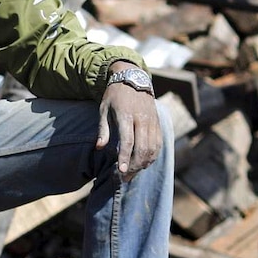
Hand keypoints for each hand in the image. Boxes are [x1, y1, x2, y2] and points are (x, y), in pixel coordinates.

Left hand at [96, 64, 161, 178]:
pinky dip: (153, 156)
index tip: (121, 171)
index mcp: (126, 115)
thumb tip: (99, 148)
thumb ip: (102, 129)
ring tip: (132, 172)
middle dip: (134, 166)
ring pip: (153, 148)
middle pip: (142, 148)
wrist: (133, 79)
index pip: (128, 141)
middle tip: (124, 177)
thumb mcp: (103, 108)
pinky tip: (144, 163)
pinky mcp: (158, 123)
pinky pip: (158, 144)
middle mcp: (141, 119)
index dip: (125, 157)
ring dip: (144, 164)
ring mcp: (152, 122)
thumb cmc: (114, 96)